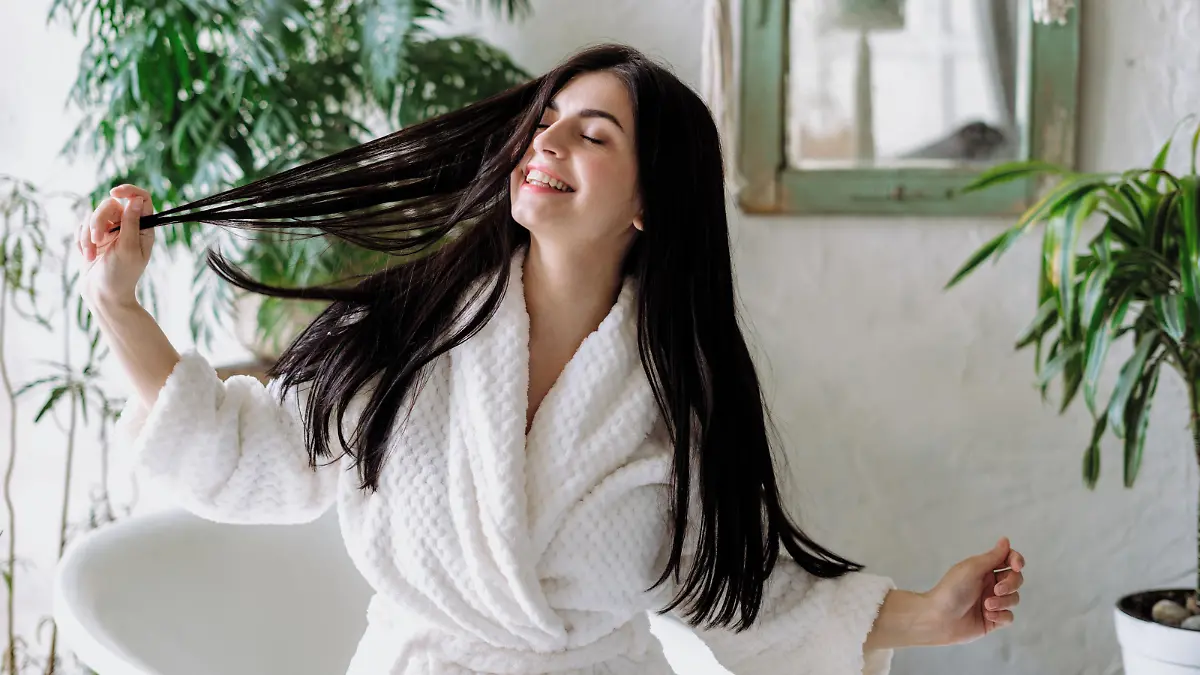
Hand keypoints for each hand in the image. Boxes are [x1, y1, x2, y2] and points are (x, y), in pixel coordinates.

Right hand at [77, 184, 155, 307]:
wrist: (103, 296)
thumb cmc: (121, 275)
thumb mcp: (128, 249)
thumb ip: (131, 224)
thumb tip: (136, 200)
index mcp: (142, 228)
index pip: (141, 199)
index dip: (129, 191)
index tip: (115, 193)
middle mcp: (126, 226)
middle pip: (109, 204)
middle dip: (98, 221)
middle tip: (96, 239)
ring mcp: (108, 232)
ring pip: (92, 216)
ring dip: (87, 236)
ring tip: (90, 255)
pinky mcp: (92, 238)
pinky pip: (81, 227)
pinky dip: (81, 241)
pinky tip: (86, 256)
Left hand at [924, 537, 1024, 644]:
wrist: (939, 618)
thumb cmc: (952, 589)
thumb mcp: (972, 569)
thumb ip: (992, 556)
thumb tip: (1006, 539)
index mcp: (984, 569)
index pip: (1008, 560)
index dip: (1016, 561)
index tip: (1016, 566)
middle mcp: (990, 584)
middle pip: (1016, 580)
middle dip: (1010, 584)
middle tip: (996, 590)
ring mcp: (993, 603)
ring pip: (1014, 599)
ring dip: (1002, 602)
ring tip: (986, 605)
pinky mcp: (993, 620)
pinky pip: (1009, 616)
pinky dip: (1001, 616)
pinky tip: (987, 615)